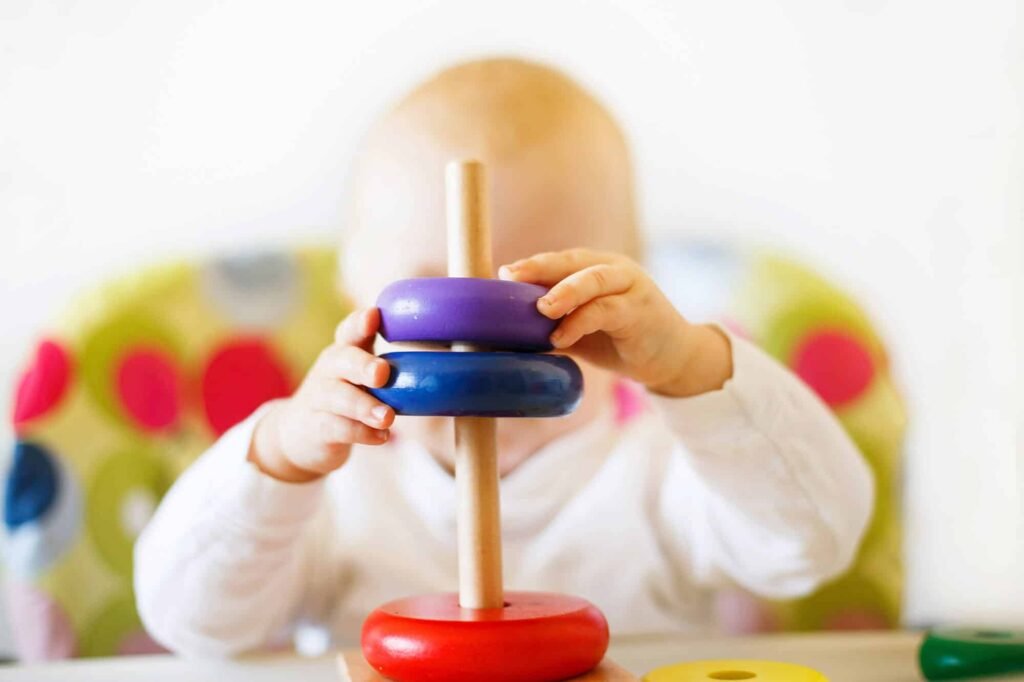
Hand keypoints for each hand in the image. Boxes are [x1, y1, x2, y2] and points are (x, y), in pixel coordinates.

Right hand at [248, 308, 394, 482]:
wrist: (301, 432)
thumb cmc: (344, 396)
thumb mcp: (360, 375)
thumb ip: (387, 366)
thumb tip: (440, 366)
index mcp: (344, 351)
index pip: (350, 331)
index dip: (360, 322)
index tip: (374, 315)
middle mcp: (329, 370)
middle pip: (342, 360)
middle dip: (362, 365)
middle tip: (383, 373)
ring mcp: (319, 398)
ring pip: (338, 397)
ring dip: (364, 406)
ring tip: (387, 417)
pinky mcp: (316, 427)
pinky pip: (336, 428)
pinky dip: (360, 433)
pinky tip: (381, 437)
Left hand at [499, 249, 732, 397]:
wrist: (671, 358)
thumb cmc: (619, 341)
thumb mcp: (581, 328)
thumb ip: (553, 321)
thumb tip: (505, 329)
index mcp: (596, 268)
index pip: (559, 261)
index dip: (531, 265)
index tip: (501, 275)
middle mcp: (613, 270)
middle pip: (573, 261)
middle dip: (539, 267)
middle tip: (509, 277)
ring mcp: (630, 287)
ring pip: (592, 279)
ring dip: (564, 292)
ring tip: (541, 309)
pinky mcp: (641, 309)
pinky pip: (606, 310)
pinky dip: (580, 322)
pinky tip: (561, 338)